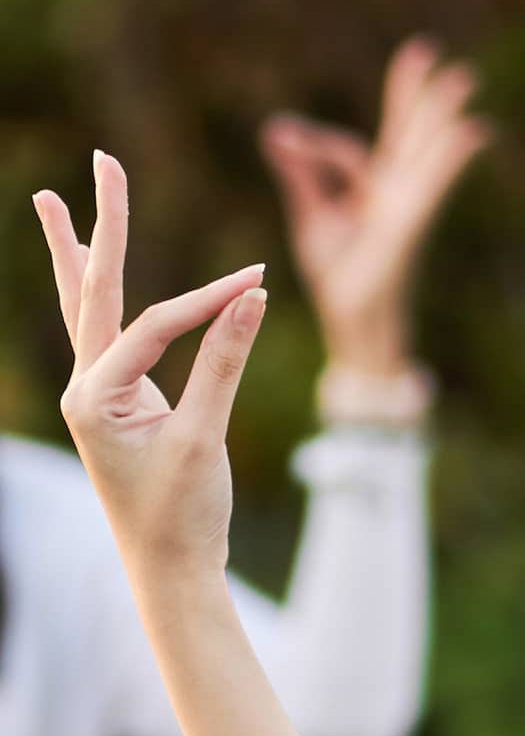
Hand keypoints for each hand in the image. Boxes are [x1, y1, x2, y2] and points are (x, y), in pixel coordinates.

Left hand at [34, 152, 267, 578]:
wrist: (169, 571)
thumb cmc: (184, 512)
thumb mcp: (204, 437)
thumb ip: (224, 363)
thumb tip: (250, 297)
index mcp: (95, 396)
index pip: (154, 325)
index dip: (208, 301)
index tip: (257, 281)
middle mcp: (86, 388)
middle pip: (91, 290)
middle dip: (98, 226)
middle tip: (99, 164)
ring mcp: (98, 397)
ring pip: (88, 310)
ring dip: (77, 255)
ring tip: (55, 204)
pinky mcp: (120, 407)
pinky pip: (114, 338)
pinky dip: (110, 300)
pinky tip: (100, 274)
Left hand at [259, 36, 491, 377]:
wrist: (351, 321)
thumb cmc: (339, 275)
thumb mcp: (312, 217)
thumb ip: (300, 174)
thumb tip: (274, 131)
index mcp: (372, 190)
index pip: (343, 150)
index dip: (310, 143)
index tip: (280, 138)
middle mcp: (395, 193)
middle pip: (408, 133)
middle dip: (418, 94)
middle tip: (431, 49)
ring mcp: (406, 208)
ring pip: (424, 151)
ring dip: (442, 115)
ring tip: (464, 78)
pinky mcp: (408, 226)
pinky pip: (431, 185)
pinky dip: (450, 158)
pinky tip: (474, 133)